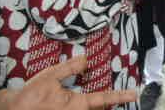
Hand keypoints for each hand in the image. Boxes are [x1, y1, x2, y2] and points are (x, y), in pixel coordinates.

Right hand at [0, 56, 135, 109]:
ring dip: (96, 107)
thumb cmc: (30, 96)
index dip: (120, 96)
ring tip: (106, 102)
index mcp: (76, 105)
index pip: (103, 99)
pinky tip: (83, 103)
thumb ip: (71, 68)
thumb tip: (87, 60)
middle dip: (109, 105)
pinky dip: (85, 108)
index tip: (134, 94)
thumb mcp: (51, 76)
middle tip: (123, 97)